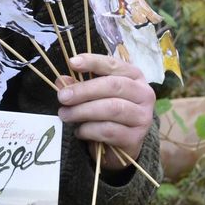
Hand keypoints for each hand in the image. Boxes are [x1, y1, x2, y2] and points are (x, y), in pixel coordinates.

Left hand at [56, 54, 154, 171]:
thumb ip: (78, 84)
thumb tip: (61, 81)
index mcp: (133, 76)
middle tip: (62, 97)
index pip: (113, 64)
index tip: (71, 62)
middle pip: (113, 86)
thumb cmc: (107, 110)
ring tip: (65, 115)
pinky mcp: (135, 137)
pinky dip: (89, 130)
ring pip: (111, 109)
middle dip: (83, 90)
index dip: (92, 62)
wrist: (122, 142)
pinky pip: (109, 130)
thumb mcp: (93, 94)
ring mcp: (142, 117)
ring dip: (82, 111)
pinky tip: (79, 131)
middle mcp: (143, 94)